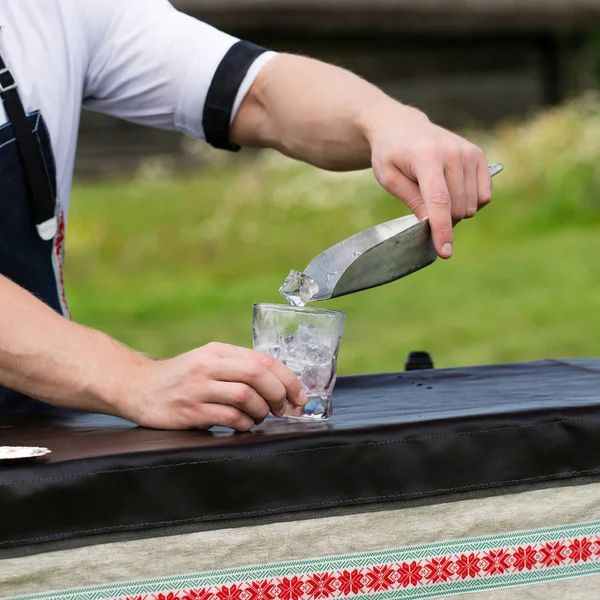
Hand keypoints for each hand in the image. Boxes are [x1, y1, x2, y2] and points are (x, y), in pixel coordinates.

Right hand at [123, 342, 307, 430]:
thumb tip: (279, 385)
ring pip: (245, 397)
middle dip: (278, 394)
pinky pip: (229, 417)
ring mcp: (198, 388)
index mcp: (218, 351)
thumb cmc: (181, 377)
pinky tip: (243, 425)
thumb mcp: (208, 361)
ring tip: (259, 417)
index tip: (299, 395)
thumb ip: (238, 367)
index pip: (262, 360)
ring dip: (261, 411)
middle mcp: (209, 365)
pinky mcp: (190, 411)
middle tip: (283, 408)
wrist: (139, 388)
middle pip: (257, 375)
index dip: (287, 378)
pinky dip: (244, 424)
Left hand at [367, 104, 492, 258]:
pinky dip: (470, 203)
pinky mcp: (478, 155)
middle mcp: (452, 153)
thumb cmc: (391, 154)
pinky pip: (484, 196)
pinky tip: (452, 193)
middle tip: (424, 210)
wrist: (401, 126)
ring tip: (435, 196)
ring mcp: (468, 153)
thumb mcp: (389, 179)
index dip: (442, 229)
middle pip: (458, 208)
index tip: (445, 252)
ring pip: (473, 205)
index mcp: (426, 157)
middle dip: (443, 220)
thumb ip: (412, 201)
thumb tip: (431, 224)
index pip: (439, 201)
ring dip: (455, 212)